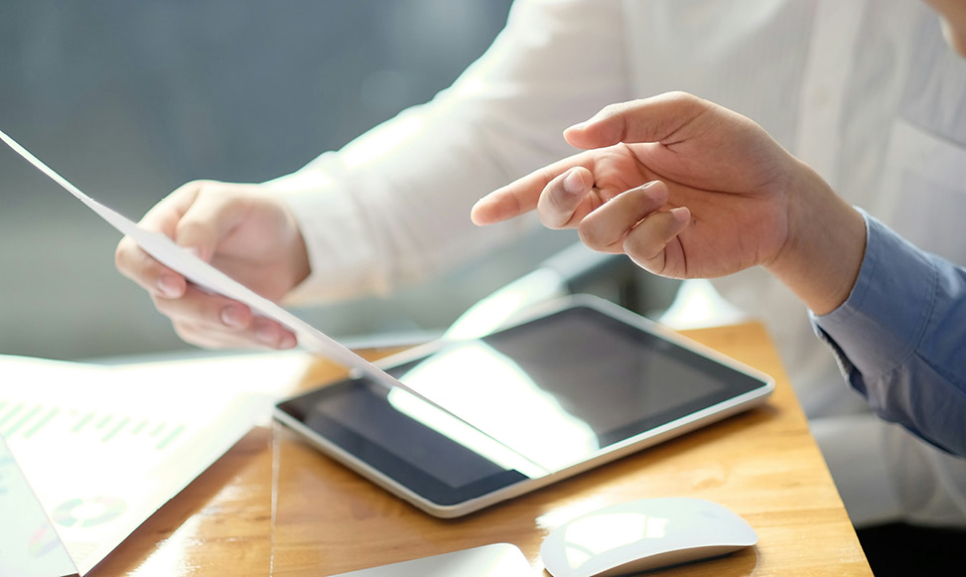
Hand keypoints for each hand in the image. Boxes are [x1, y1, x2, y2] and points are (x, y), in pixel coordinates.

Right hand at [115, 180, 309, 348]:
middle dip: (206, 311)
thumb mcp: (231, 202)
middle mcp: (168, 270)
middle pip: (168, 302)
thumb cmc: (250, 213)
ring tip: (276, 330)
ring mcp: (188, 299)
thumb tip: (185, 255)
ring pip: (199, 326)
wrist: (282, 241)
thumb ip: (203, 222)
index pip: (132, 256)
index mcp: (162, 231)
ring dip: (239, 332)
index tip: (176, 285)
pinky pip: (226, 338)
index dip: (148, 274)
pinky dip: (256, 339)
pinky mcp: (211, 322)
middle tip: (241, 313)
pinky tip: (283, 336)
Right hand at [472, 92, 865, 313]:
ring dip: (624, 208)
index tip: (480, 214)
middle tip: (586, 178)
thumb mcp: (680, 114)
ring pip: (592, 232)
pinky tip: (686, 216)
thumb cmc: (733, 147)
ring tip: (667, 193)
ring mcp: (636, 230)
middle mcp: (616, 197)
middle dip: (558, 198)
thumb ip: (625, 120)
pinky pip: (635, 249)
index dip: (513, 199)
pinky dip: (655, 229)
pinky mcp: (660, 256)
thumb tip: (572, 137)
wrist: (780, 192)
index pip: (551, 181)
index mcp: (612, 162)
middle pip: (557, 211)